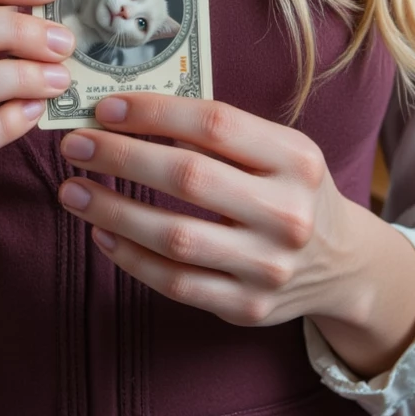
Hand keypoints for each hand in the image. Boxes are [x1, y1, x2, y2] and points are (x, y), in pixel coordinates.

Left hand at [57, 94, 365, 330]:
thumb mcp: (278, 149)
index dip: (154, 112)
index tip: (105, 108)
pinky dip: (130, 257)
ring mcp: (268, 266)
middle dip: (120, 157)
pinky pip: (175, 283)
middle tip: (74, 146)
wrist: (342, 264)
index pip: (214, 124)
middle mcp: (287, 212)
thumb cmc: (290, 188)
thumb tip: (130, 111)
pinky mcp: (248, 308)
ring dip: (112, 209)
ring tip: (72, 191)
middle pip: (188, 177)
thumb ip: (219, 132)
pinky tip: (102, 233)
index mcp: (296, 158)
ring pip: (174, 237)